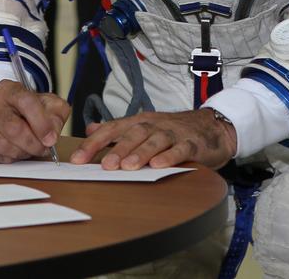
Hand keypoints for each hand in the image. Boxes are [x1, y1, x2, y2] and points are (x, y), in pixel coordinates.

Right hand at [0, 80, 69, 163]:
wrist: (2, 107)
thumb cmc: (27, 107)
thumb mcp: (47, 102)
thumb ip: (56, 114)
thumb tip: (52, 135)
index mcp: (10, 89)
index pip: (27, 103)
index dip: (41, 124)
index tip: (51, 139)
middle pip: (13, 128)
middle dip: (33, 144)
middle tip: (44, 149)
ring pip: (2, 145)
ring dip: (22, 153)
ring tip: (31, 150)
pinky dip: (10, 158)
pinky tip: (18, 152)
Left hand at [70, 109, 236, 170]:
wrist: (211, 127)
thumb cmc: (173, 131)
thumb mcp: (144, 126)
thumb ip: (118, 129)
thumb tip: (91, 128)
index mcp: (139, 122)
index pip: (112, 129)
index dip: (94, 143)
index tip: (76, 158)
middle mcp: (154, 125)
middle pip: (133, 134)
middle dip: (117, 149)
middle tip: (104, 165)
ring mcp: (173, 133)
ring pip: (154, 140)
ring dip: (140, 153)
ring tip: (128, 167)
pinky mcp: (191, 144)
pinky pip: (180, 149)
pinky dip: (169, 156)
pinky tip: (159, 166)